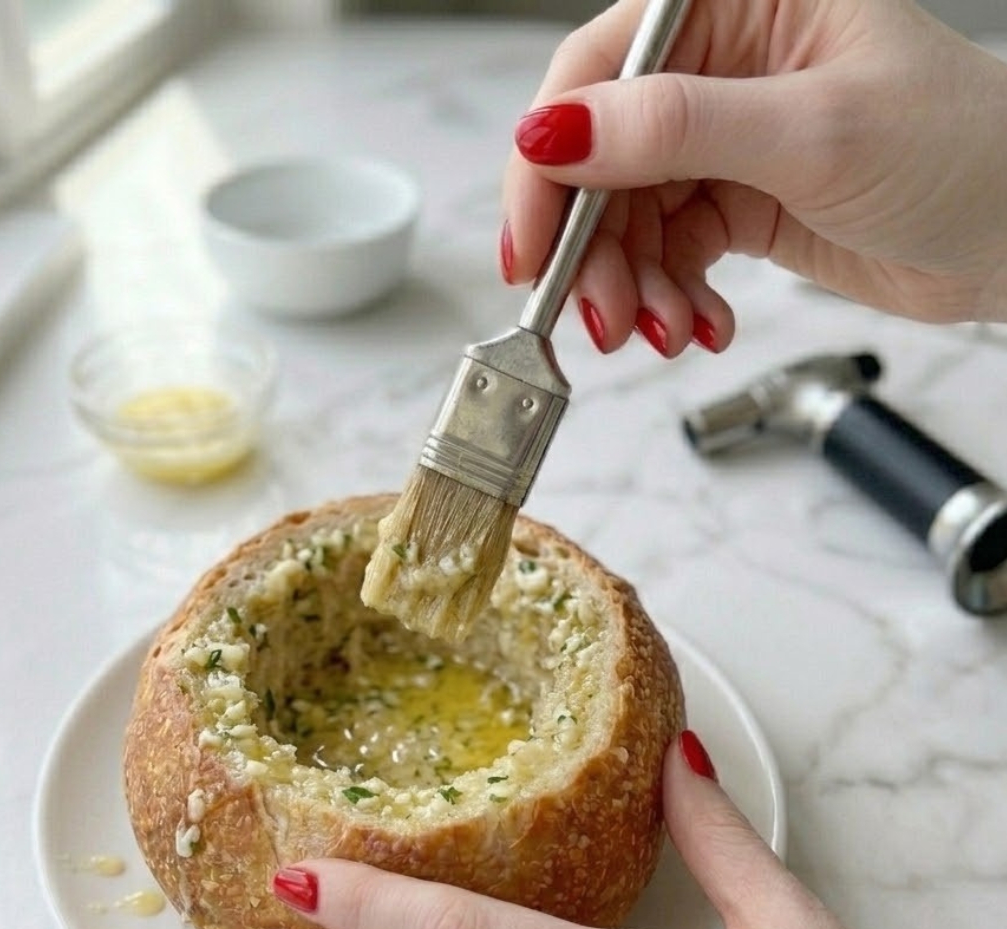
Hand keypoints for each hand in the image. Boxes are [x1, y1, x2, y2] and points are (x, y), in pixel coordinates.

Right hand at [502, 0, 1006, 357]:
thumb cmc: (961, 151)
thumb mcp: (812, 133)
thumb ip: (674, 128)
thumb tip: (553, 132)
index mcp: (735, 6)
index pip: (597, 71)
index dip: (549, 161)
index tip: (532, 246)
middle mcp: (717, 67)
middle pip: (599, 160)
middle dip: (593, 251)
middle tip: (603, 318)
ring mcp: (721, 139)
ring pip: (626, 219)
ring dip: (634, 288)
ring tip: (668, 331)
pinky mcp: (733, 201)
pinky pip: (666, 255)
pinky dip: (672, 300)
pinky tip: (703, 324)